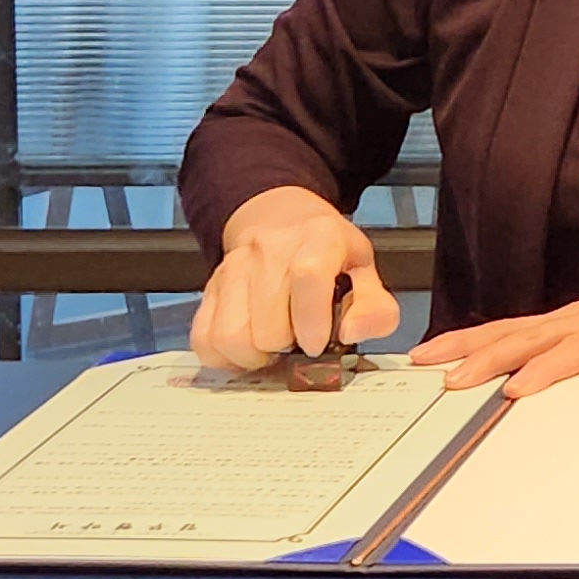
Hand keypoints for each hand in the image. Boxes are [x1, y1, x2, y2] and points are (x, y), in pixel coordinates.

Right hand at [191, 185, 389, 374]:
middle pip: (267, 322)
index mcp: (318, 237)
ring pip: (231, 335)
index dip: (312, 319)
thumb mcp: (364, 272)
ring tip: (273, 346)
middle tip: (298, 340)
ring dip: (255, 356)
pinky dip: (225, 357)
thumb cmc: (327, 254)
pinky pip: (203, 339)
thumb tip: (354, 332)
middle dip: (287, 346)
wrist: (280, 221)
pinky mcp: (209, 289)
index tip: (317, 344)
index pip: (308, 275)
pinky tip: (248, 349)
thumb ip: (375, 308)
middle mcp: (269, 249)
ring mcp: (233, 268)